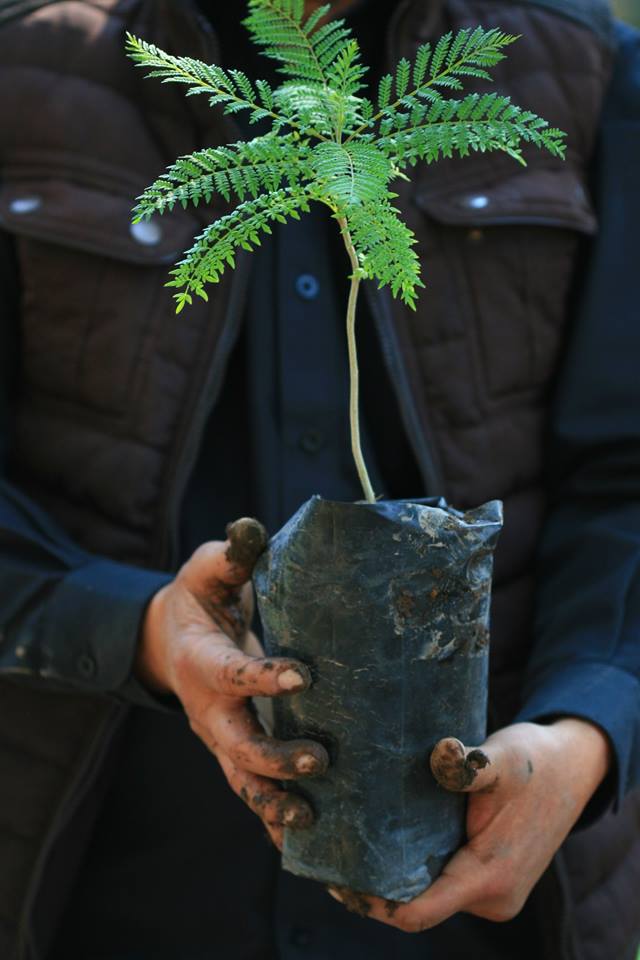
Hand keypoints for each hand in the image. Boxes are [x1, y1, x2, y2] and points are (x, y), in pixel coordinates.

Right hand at [137, 517, 327, 847]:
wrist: (169, 642)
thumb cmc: (198, 601)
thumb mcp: (208, 572)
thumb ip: (230, 555)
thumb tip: (253, 528)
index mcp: (202, 661)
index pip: (233, 673)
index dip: (264, 677)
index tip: (302, 677)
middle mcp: (208, 710)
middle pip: (236, 745)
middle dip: (275, 758)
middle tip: (319, 760)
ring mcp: (221, 738)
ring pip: (241, 782)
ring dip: (274, 803)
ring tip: (311, 821)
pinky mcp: (235, 753)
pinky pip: (251, 792)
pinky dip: (272, 820)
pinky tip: (309, 843)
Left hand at [329, 719, 610, 930]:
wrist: (573, 767)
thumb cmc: (535, 761)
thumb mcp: (502, 757)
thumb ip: (470, 764)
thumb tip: (440, 754)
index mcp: (490, 876)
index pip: (419, 912)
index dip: (375, 904)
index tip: (338, 877)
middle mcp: (492, 896)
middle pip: (418, 907)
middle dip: (375, 888)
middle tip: (333, 853)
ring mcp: (493, 892)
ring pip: (430, 894)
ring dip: (395, 875)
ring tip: (352, 843)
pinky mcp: (489, 878)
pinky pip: (443, 882)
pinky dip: (415, 867)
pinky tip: (387, 839)